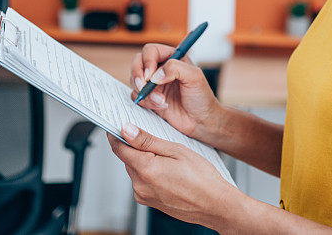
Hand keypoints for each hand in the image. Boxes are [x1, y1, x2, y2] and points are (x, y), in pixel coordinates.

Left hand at [107, 125, 240, 227]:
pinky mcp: (150, 202)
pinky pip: (143, 181)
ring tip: (168, 157)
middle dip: (136, 147)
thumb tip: (127, 130)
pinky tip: (169, 170)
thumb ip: (148, 140)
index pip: (119, 148)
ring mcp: (144, 196)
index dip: (117, 134)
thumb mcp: (177, 150)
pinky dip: (150, 172)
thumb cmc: (202, 178)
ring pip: (135, 170)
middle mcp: (140, 185)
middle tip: (155, 138)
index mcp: (146, 169)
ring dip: (145, 160)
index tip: (118, 125)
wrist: (215, 205)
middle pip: (128, 159)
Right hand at [130, 43, 222, 142]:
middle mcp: (161, 68)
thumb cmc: (202, 97)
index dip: (147, 61)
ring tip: (161, 100)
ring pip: (135, 80)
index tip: (150, 75)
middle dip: (138, 74)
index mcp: (172, 57)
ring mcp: (154, 83)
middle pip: (138, 62)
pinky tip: (161, 106)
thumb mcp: (195, 77)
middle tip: (144, 87)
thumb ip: (176, 68)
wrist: (201, 121)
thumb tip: (156, 75)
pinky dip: (145, 101)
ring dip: (145, 91)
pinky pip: (136, 95)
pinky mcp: (149, 97)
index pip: (151, 51)